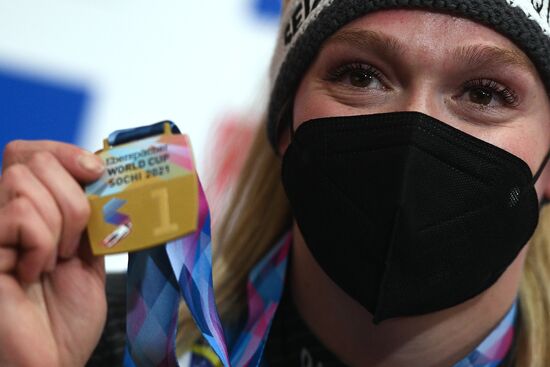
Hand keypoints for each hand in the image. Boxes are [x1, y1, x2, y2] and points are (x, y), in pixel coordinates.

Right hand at [0, 140, 106, 366]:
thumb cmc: (65, 321)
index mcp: (31, 214)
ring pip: (24, 181)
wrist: (49, 363)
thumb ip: (92, 216)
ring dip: (58, 225)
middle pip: (32, 160)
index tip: (95, 170)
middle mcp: (3, 215)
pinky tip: (32, 272)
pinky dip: (41, 243)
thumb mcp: (90, 257)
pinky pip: (19, 214)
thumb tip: (103, 174)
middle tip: (74, 244)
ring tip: (52, 263)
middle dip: (71, 199)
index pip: (31, 153)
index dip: (63, 151)